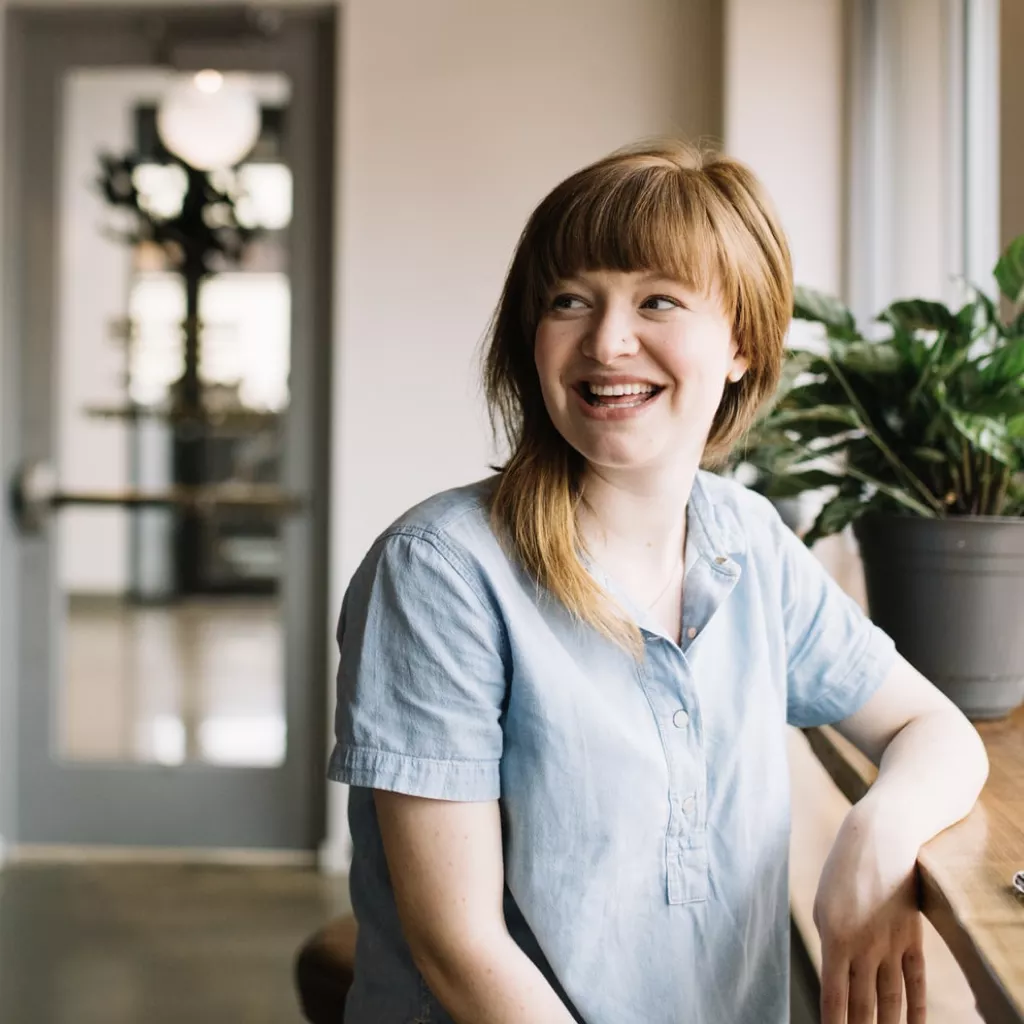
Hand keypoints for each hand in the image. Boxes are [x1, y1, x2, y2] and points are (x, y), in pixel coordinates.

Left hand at [812, 805, 926, 1022]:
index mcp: (834, 938)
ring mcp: (891, 944)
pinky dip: (917, 1008)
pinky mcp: (912, 938)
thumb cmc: (842, 871)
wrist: (880, 839)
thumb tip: (836, 976)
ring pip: (890, 999)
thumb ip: (831, 943)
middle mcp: (864, 946)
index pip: (833, 995)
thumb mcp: (823, 905)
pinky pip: (915, 981)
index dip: (833, 1023)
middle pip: (863, 1004)